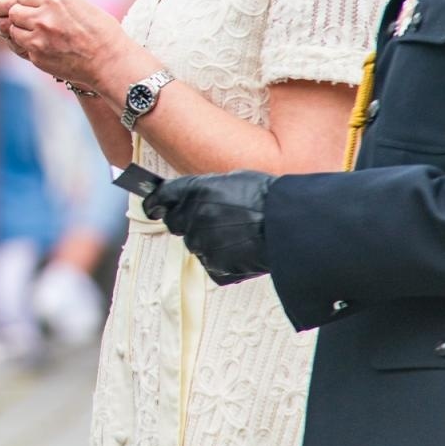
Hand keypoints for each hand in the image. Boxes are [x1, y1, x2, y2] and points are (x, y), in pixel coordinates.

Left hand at [0, 0, 129, 88]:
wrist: (108, 59)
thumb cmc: (96, 27)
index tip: (23, 1)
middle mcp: (44, 15)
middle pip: (10, 9)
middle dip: (13, 12)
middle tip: (21, 16)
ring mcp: (39, 37)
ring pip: (10, 27)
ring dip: (19, 28)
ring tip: (34, 30)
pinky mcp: (36, 55)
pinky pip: (18, 45)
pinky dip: (25, 43)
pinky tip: (40, 43)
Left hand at [149, 171, 274, 285]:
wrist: (291, 226)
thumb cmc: (268, 198)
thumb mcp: (233, 179)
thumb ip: (206, 189)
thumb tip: (194, 196)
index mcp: (194, 191)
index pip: (159, 197)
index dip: (155, 204)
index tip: (154, 208)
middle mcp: (192, 216)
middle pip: (175, 223)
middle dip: (187, 222)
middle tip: (213, 220)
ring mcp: (202, 243)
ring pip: (195, 244)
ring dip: (208, 241)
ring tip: (237, 235)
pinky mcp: (215, 265)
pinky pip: (211, 264)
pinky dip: (222, 261)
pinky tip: (242, 251)